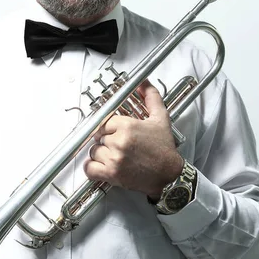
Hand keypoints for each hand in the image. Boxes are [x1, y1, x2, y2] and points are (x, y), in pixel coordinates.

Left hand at [84, 81, 183, 197]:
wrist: (170, 175)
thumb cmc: (164, 149)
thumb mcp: (161, 118)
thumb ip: (151, 97)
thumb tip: (144, 83)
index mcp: (127, 126)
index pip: (104, 121)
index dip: (109, 127)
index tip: (114, 131)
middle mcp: (119, 142)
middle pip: (99, 136)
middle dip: (107, 139)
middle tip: (119, 144)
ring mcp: (114, 159)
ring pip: (94, 151)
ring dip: (101, 153)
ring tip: (115, 155)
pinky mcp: (111, 175)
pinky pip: (89, 168)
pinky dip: (92, 168)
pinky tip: (102, 165)